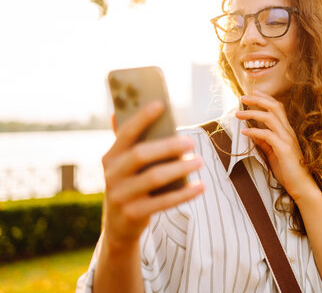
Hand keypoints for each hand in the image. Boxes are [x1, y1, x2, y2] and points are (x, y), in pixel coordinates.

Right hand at [102, 101, 203, 247]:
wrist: (119, 227)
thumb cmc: (129, 186)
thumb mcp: (123, 166)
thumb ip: (126, 142)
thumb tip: (117, 111)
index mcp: (110, 157)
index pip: (125, 133)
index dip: (142, 118)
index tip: (161, 104)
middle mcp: (111, 175)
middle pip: (141, 154)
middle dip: (168, 146)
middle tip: (192, 141)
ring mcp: (121, 196)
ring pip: (154, 178)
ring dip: (180, 168)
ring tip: (199, 161)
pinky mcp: (133, 214)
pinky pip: (163, 202)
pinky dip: (184, 194)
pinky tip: (200, 186)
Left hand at [235, 91, 318, 201]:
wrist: (302, 186)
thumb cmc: (289, 171)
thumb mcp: (274, 153)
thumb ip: (265, 143)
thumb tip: (252, 134)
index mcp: (287, 131)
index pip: (277, 107)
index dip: (265, 98)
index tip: (251, 94)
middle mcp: (288, 131)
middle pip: (274, 107)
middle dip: (258, 99)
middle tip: (242, 97)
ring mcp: (287, 139)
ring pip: (270, 117)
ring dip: (252, 113)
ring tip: (238, 114)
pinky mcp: (284, 149)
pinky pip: (267, 135)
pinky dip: (254, 132)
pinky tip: (244, 132)